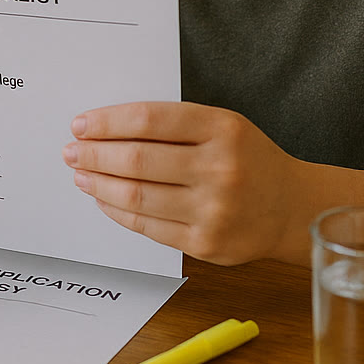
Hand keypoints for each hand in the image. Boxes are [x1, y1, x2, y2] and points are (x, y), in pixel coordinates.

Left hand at [63, 102, 303, 264]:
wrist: (291, 207)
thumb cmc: (247, 159)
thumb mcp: (222, 125)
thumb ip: (173, 124)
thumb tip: (105, 130)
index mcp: (222, 129)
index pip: (149, 120)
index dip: (107, 122)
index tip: (81, 125)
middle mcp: (220, 168)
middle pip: (137, 159)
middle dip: (94, 154)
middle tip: (72, 151)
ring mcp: (214, 210)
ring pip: (136, 195)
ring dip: (98, 184)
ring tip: (81, 175)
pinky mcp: (206, 243)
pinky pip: (147, 226)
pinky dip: (117, 210)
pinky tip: (104, 199)